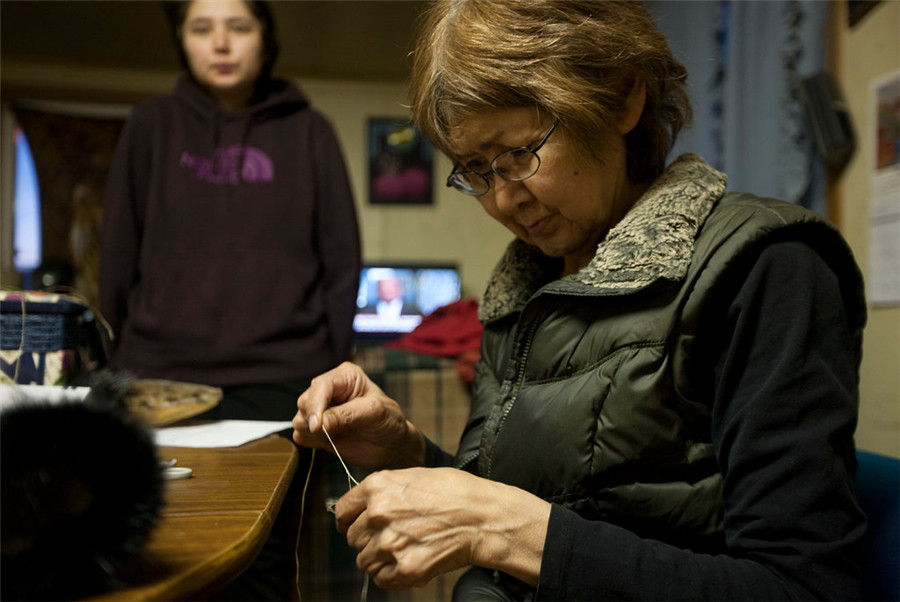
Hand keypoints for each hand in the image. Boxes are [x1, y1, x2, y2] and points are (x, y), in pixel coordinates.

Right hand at [292, 362, 424, 468]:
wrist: (392, 446)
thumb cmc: (389, 422)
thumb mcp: (374, 413)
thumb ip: (346, 415)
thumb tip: (320, 423)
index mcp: (345, 377)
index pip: (320, 386)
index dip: (316, 405)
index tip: (317, 426)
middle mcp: (330, 390)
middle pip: (304, 402)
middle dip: (315, 420)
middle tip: (333, 433)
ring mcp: (322, 410)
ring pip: (299, 419)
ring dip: (313, 432)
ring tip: (336, 436)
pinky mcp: (317, 429)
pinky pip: (300, 435)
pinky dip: (311, 442)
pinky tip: (330, 442)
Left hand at [335, 467, 550, 589]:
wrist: (483, 516)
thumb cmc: (455, 493)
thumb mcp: (413, 477)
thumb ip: (384, 491)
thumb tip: (365, 506)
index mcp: (377, 487)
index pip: (342, 511)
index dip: (348, 521)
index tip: (354, 526)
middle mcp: (378, 514)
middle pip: (353, 539)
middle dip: (368, 541)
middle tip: (391, 538)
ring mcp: (390, 543)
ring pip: (365, 562)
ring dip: (380, 560)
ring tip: (404, 551)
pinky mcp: (405, 568)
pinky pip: (383, 579)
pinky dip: (393, 575)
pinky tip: (411, 562)